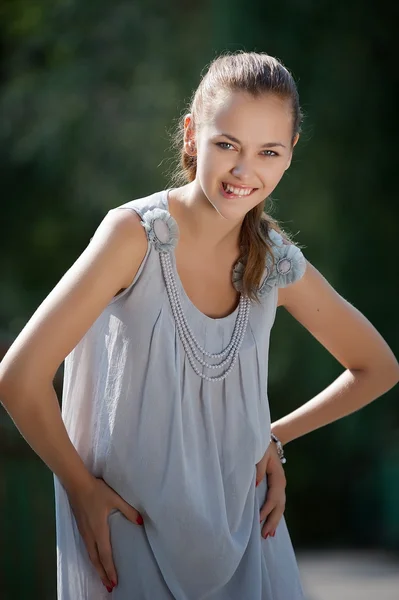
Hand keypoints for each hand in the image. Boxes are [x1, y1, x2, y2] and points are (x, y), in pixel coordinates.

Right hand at [67, 477, 142, 591]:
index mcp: (99, 530)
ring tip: (102, 577)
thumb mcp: (115, 499)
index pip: (105, 555)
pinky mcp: (80, 527)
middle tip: (109, 586)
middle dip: (103, 574)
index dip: (110, 569)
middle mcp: (90, 535)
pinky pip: (87, 548)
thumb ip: (128, 510)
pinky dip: (92, 558)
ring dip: (97, 567)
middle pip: (96, 559)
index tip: (114, 582)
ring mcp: (83, 531)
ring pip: (90, 555)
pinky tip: (94, 558)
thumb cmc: (97, 491)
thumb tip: (141, 522)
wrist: (77, 484)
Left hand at [256, 441, 286, 538]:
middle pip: (279, 506)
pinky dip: (274, 514)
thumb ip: (259, 469)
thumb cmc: (263, 446)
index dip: (267, 509)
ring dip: (274, 521)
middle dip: (272, 521)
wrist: (271, 440)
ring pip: (279, 507)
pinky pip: (276, 503)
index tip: (259, 519)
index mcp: (278, 478)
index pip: (273, 497)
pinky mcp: (275, 487)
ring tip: (268, 535)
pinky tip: (270, 523)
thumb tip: (256, 486)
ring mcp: (280, 486)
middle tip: (265, 535)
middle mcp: (281, 484)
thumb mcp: (261, 454)